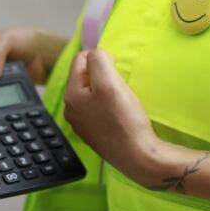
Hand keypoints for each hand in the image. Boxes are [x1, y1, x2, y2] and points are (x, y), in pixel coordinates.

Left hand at [63, 48, 161, 183]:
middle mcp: (71, 109)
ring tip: (122, 101)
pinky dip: (110, 105)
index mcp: (71, 95)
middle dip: (104, 75)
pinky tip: (121, 114)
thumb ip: (99, 60)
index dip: (101, 58)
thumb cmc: (124, 119)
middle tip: (120, 87)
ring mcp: (82, 123)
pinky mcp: (95, 133)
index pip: (80, 59)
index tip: (117, 70)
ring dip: (108, 90)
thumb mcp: (110, 82)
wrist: (138, 156)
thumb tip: (96, 54)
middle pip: (86, 76)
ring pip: (93, 92)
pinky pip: (99, 108)